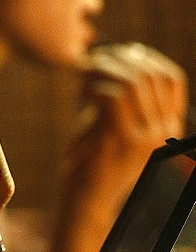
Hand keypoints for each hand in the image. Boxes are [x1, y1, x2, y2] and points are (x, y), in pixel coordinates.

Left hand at [68, 42, 187, 212]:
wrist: (86, 199)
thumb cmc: (93, 157)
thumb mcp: (114, 120)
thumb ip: (123, 92)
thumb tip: (123, 52)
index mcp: (169, 126)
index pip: (171, 78)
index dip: (145, 57)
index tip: (118, 52)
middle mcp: (163, 132)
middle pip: (150, 75)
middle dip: (118, 59)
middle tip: (92, 60)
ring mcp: (145, 138)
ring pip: (131, 82)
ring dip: (102, 70)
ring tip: (82, 75)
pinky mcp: (120, 142)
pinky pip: (111, 97)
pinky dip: (93, 87)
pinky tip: (80, 93)